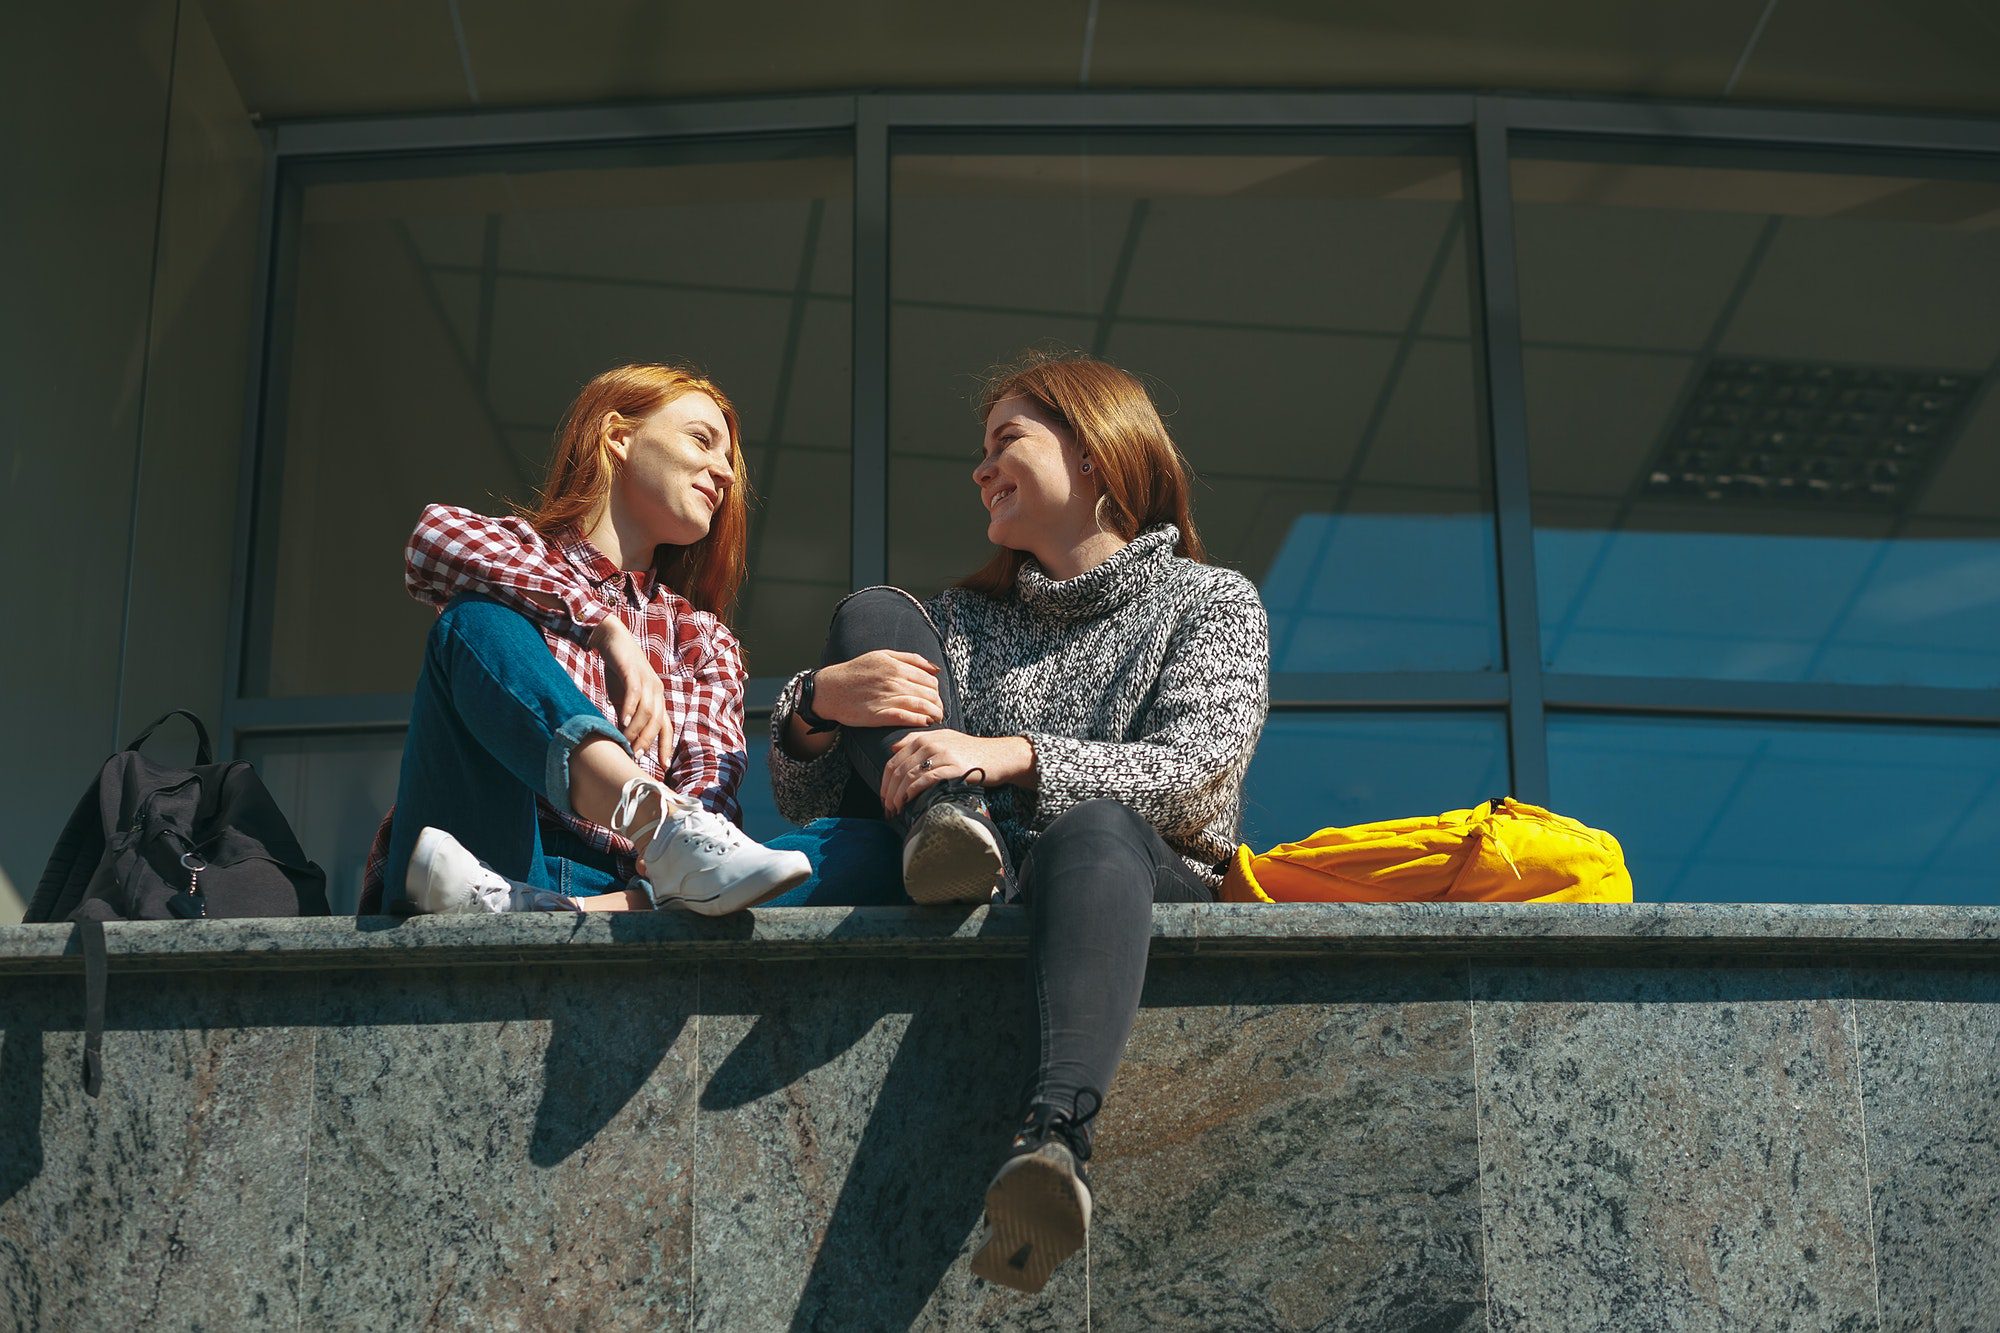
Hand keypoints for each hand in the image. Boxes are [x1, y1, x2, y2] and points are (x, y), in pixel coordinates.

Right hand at [591, 615, 669, 758]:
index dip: (666, 746)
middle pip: (658, 722)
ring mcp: (647, 681)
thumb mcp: (624, 697)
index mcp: (657, 699)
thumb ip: (626, 715)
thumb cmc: (619, 671)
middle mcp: (657, 691)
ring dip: (636, 730)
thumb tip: (622, 737)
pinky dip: (629, 709)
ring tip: (627, 743)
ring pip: (647, 711)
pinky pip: (634, 693)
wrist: (613, 639)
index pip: (666, 726)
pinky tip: (622, 721)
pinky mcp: (633, 672)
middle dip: (648, 742)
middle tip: (636, 756)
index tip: (663, 765)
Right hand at [810, 651, 944, 729]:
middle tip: (938, 711)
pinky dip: (919, 721)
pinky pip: (906, 718)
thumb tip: (935, 668)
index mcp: (897, 667)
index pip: (930, 680)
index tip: (936, 699)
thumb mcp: (882, 655)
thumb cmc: (856, 672)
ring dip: (933, 714)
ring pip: (922, 706)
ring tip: (935, 719)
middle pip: (929, 694)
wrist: (829, 689)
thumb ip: (911, 659)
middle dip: (938, 704)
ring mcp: (887, 698)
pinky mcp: (878, 715)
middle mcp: (894, 681)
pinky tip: (924, 723)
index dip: (937, 691)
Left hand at [881, 730, 1033, 816]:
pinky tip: (909, 802)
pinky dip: (913, 792)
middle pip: (898, 770)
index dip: (885, 782)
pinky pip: (926, 780)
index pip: (893, 760)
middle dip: (888, 792)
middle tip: (888, 809)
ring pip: (909, 776)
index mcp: (924, 738)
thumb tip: (892, 749)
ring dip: (898, 796)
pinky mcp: (954, 768)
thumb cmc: (970, 751)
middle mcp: (930, 744)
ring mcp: (942, 755)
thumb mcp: (943, 738)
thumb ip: (917, 740)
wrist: (999, 756)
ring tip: (896, 810)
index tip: (884, 798)